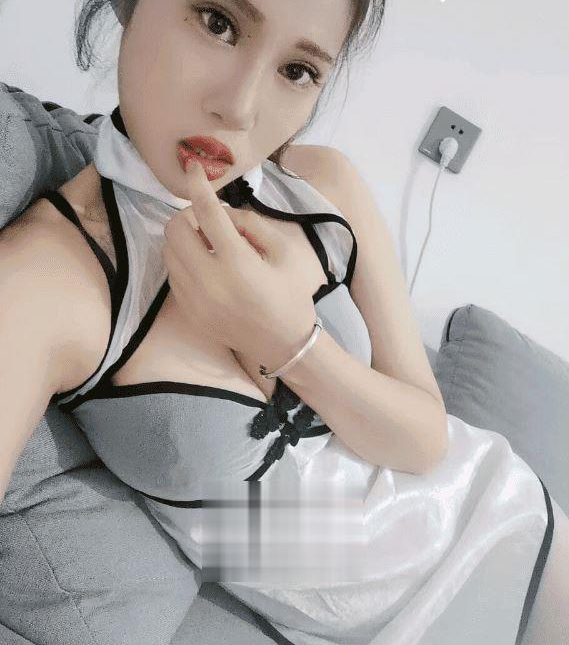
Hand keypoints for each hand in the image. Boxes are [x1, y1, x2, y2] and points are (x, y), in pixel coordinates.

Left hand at [162, 159, 316, 366]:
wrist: (283, 345)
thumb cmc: (291, 296)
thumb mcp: (284, 253)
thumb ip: (252, 224)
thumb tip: (223, 213)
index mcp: (237, 263)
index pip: (207, 212)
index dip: (197, 184)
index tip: (192, 167)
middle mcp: (208, 280)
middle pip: (174, 229)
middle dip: (188, 215)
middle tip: (210, 222)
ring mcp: (194, 298)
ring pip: (168, 251)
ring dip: (184, 237)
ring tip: (209, 244)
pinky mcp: (188, 310)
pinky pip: (173, 273)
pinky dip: (184, 260)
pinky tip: (206, 265)